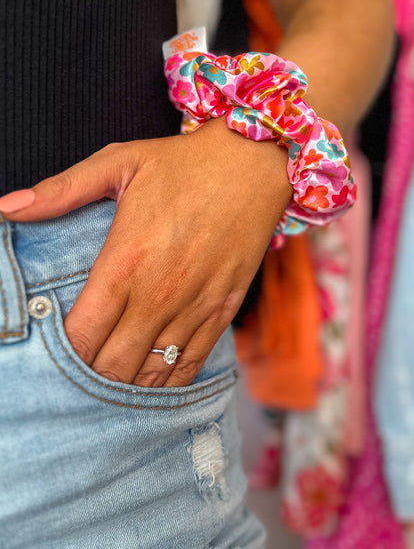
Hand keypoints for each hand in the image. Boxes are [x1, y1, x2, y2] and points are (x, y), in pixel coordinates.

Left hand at [0, 119, 291, 386]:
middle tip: (76, 374)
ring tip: (109, 382)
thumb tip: (5, 206)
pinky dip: (167, 382)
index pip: (81, 334)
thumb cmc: (184, 164)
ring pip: (152, 374)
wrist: (254, 163)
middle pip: (113, 366)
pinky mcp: (224, 310)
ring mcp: (195, 306)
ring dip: (126, 385)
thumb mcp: (120, 163)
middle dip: (89, 377)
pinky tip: (151, 381)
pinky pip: (192, 365)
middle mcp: (159, 293)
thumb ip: (61, 190)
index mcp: (126, 261)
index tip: (50, 354)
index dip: (61, 355)